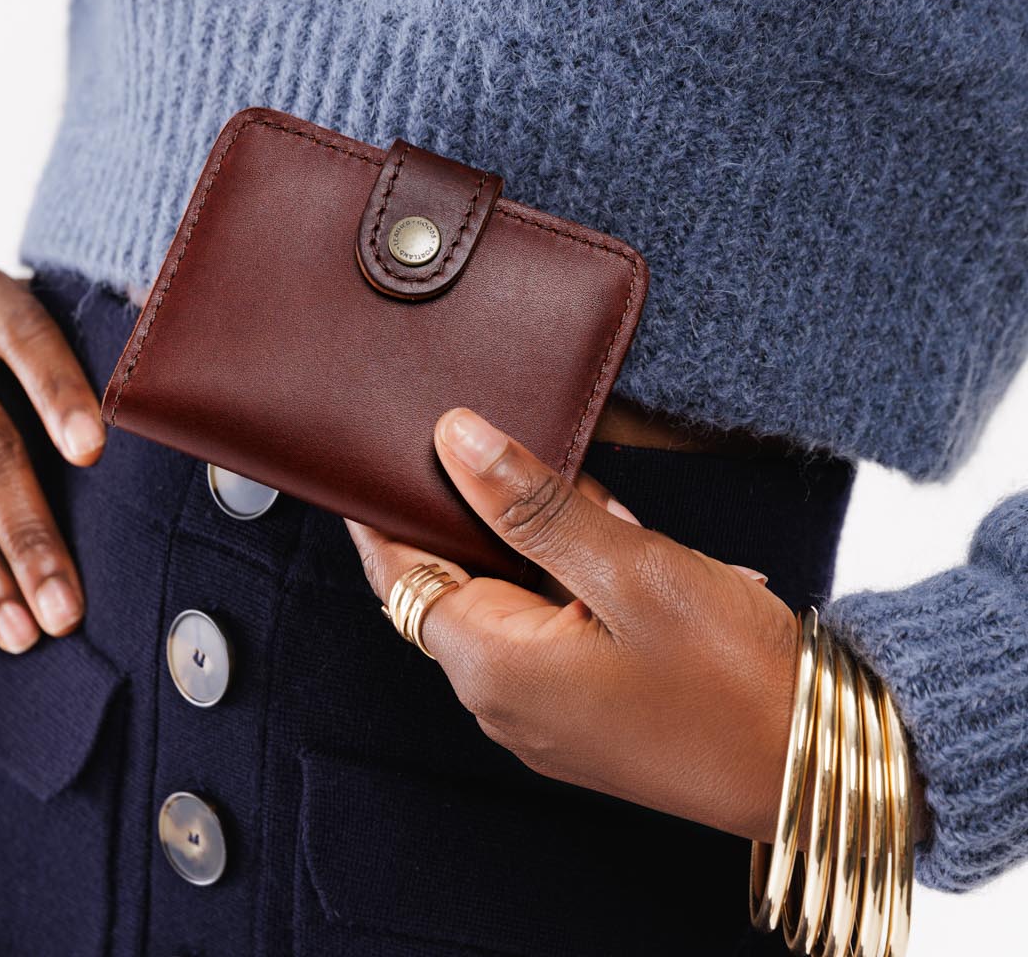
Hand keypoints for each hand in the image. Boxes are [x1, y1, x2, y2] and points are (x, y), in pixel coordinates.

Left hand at [347, 406, 803, 841]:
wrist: (826, 771)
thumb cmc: (733, 677)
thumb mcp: (628, 568)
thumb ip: (531, 502)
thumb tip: (454, 438)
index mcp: (490, 666)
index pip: (400, 572)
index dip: (387, 508)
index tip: (382, 452)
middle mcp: (501, 700)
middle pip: (455, 579)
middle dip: (489, 514)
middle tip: (527, 458)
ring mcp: (544, 714)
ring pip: (512, 597)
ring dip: (545, 543)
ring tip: (607, 511)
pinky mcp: (585, 713)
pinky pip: (553, 627)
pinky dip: (576, 580)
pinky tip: (628, 548)